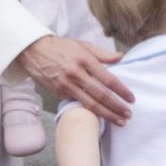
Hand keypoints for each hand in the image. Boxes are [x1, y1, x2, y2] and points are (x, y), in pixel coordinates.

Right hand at [17, 36, 133, 125]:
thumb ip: (102, 53)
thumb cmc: (61, 47)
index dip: (121, 90)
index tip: (131, 99)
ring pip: (89, 104)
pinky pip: (77, 104)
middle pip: (100, 95)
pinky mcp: (59, 93)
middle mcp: (76, 73)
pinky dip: (90, 112)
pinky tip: (100, 117)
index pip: (108, 78)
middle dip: (116, 107)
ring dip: (106, 114)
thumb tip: (120, 57)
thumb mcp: (82, 45)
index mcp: (85, 59)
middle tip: (128, 115)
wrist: (34, 51)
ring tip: (119, 121)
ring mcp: (67, 85)